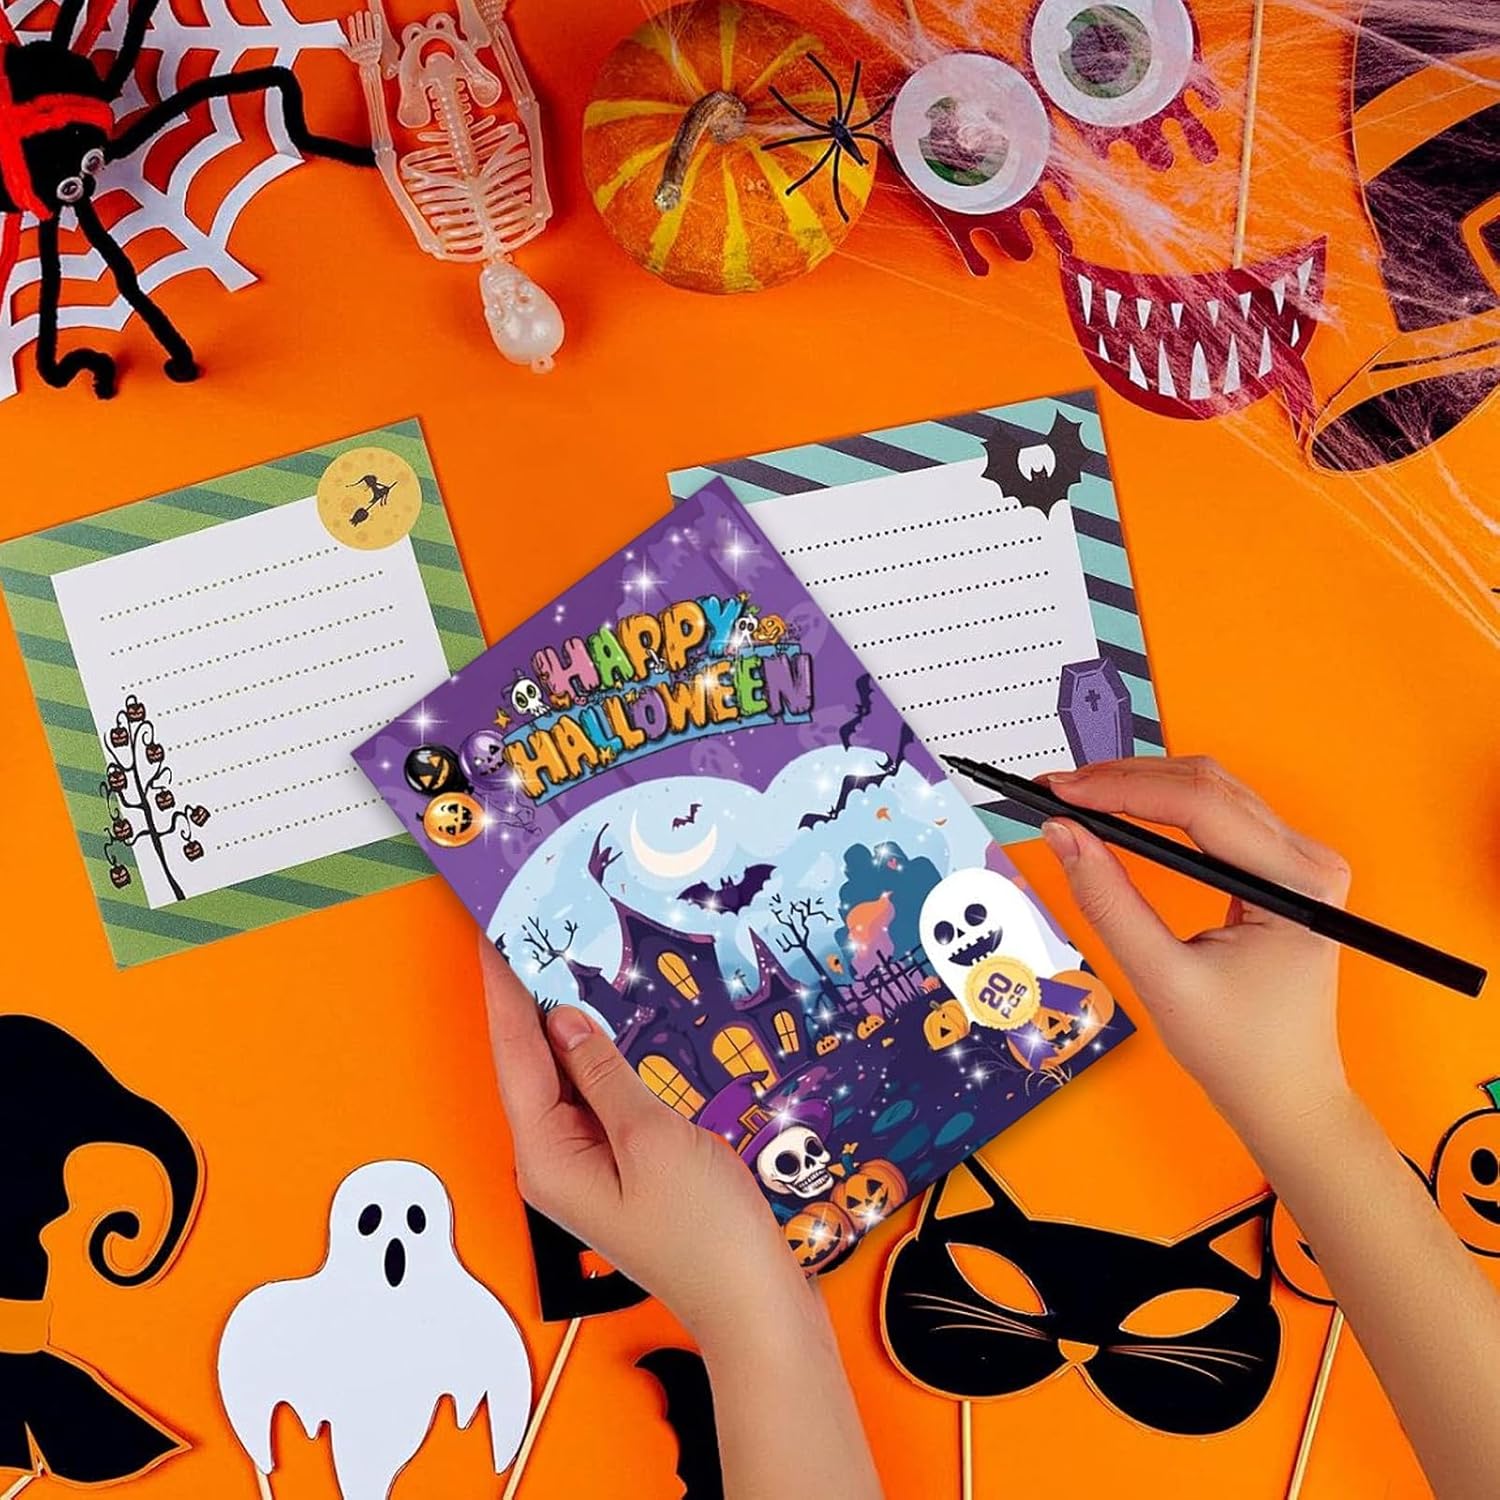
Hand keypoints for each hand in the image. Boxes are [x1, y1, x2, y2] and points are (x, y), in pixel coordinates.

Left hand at [478, 938, 809, 1341]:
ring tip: (563, 959)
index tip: (494, 936)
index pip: (514, 1054)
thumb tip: (563, 1020)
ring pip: (563, 1076)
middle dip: (527, 998)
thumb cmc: (704, 1233)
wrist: (751, 1301)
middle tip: (530, 932)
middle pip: (529, 1063)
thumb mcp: (652, 1139)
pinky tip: (611, 1022)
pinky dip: (598, 1054)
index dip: (505, 990)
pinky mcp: (618, 1164)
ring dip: (564, 1022)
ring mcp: (585, 1163)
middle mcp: (553, 1159)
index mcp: (547, 1157)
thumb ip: (604, 1074)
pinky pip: (595, 1095)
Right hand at [1038, 756, 1352, 1146]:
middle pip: (1206, 785)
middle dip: (1123, 780)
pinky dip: (1160, 805)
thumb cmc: (1240, 1051)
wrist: (1286, 1095)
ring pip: (1210, 789)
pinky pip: (1216, 813)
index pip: (1200, 806)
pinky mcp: (1278, 868)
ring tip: (1077, 795)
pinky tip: (1118, 809)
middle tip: (1056, 789)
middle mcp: (1308, 859)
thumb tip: (1063, 836)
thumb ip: (1109, 902)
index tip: (1061, 791)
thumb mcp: (1163, 978)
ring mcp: (1297, 860)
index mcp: (1297, 884)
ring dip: (1139, 785)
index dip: (1122, 790)